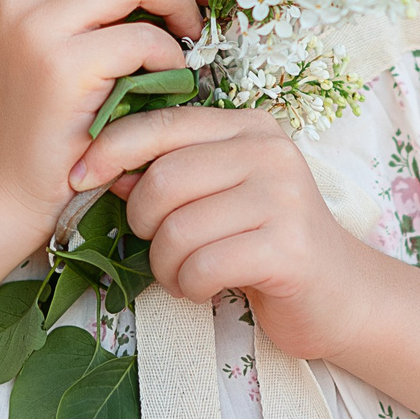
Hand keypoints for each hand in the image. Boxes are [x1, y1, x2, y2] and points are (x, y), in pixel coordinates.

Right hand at [0, 0, 199, 246]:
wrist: (4, 185)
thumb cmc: (46, 117)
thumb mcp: (57, 40)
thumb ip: (94, 0)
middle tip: (205, 5)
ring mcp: (34, 26)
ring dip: (178, 3)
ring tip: (193, 36)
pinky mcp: (61, 67)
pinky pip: (141, 38)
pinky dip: (170, 54)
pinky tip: (173, 76)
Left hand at [71, 106, 374, 360]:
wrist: (342, 296)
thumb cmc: (267, 242)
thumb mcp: (219, 196)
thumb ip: (169, 174)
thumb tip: (102, 167)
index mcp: (249, 128)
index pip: (163, 123)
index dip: (110, 148)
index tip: (78, 177)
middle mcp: (270, 152)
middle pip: (162, 179)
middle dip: (143, 222)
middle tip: (160, 245)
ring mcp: (283, 198)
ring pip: (177, 229)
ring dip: (166, 265)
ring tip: (186, 272)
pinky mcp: (287, 248)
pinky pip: (201, 266)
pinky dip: (189, 286)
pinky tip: (206, 287)